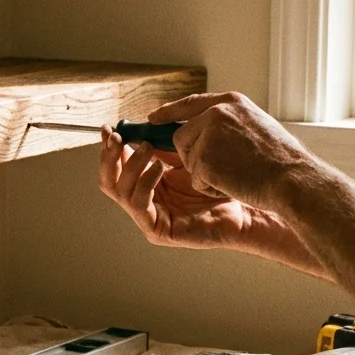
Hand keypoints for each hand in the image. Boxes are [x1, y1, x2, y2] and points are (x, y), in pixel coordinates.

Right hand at [97, 125, 273, 250]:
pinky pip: (138, 205)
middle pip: (109, 181)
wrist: (245, 206)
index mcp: (148, 183)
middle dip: (110, 157)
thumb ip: (166, 142)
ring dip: (131, 165)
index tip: (109, 128)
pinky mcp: (158, 231)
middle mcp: (145, 201)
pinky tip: (159, 168)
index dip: (110, 147)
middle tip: (119, 138)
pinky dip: (145, 183)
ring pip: (120, 191)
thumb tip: (145, 123)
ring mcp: (149, 217)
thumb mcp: (188, 154)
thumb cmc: (222, 181)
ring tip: (148, 148)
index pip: (117, 166)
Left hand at [152, 92, 311, 211]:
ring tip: (237, 174)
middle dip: (193, 156)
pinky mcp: (203, 160)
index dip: (170, 112)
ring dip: (206, 174)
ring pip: (188, 160)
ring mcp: (208, 136)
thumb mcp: (256, 126)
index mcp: (230, 103)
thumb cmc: (282, 160)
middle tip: (222, 168)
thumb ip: (229, 124)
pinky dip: (212, 189)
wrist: (293, 179)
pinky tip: (235, 184)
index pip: (191, 103)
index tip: (154, 118)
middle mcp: (216, 114)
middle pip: (182, 137)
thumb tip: (205, 131)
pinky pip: (196, 180)